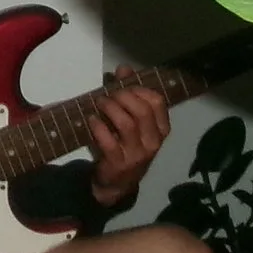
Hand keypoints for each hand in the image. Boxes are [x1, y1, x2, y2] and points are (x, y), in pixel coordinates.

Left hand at [86, 80, 170, 206]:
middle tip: (108, 94)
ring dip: (110, 108)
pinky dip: (97, 126)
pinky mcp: (118, 163)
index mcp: (161, 129)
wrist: (117, 183)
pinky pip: (108, 140)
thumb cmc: (125, 146)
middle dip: (122, 96)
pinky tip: (91, 120)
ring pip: (127, 124)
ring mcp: (137, 154)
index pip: (157, 101)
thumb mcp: (131, 122)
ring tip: (99, 103)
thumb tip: (123, 68)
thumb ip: (129, 95)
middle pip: (142, 110)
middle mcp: (153, 141)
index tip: (123, 86)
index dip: (138, 88)